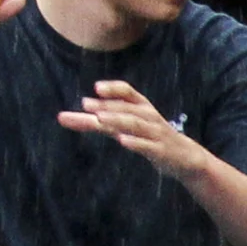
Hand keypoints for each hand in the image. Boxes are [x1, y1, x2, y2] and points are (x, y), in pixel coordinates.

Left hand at [58, 79, 210, 183]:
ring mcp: (155, 133)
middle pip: (126, 107)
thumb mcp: (123, 126)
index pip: (128, 92)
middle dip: (107, 105)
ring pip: (136, 124)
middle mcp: (149, 116)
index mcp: (141, 107)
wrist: (185, 158)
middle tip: (85, 103)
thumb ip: (94, 122)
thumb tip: (61, 117)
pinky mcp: (160, 151)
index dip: (113, 89)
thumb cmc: (149, 137)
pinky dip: (135, 142)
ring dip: (118, 119)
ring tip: (100, 118)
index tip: (95, 88)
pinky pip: (148, 146)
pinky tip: (122, 141)